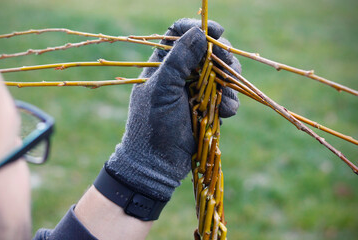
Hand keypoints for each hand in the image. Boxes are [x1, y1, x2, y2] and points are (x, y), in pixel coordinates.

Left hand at [105, 19, 240, 201]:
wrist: (157, 164)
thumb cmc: (152, 124)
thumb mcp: (163, 89)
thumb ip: (179, 61)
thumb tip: (200, 33)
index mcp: (163, 64)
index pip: (178, 34)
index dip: (198, 28)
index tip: (217, 31)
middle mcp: (180, 73)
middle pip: (207, 51)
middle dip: (221, 55)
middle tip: (228, 63)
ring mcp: (195, 90)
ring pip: (221, 73)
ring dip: (230, 81)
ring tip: (227, 98)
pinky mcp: (208, 107)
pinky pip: (226, 96)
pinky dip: (230, 102)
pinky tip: (226, 113)